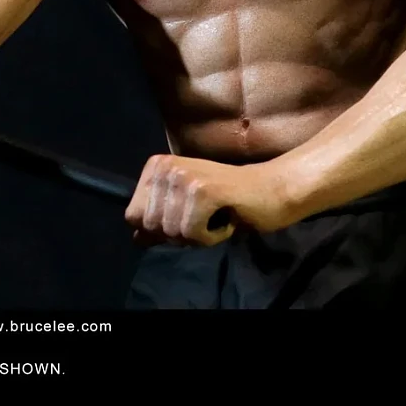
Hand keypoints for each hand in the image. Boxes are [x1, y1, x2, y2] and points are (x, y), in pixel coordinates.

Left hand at [125, 154, 245, 246]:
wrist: (272, 189)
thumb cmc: (228, 202)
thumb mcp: (185, 210)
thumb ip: (159, 223)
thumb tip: (136, 238)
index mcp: (156, 166)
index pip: (133, 216)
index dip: (160, 229)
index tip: (188, 215)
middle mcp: (165, 166)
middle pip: (151, 227)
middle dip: (179, 233)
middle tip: (206, 215)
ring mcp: (183, 177)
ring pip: (171, 233)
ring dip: (198, 235)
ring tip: (217, 214)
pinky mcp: (203, 191)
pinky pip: (192, 235)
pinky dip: (211, 237)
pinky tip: (226, 218)